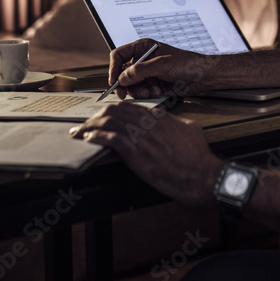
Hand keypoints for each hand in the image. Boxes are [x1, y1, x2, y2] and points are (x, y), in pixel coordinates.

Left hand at [70, 102, 223, 204]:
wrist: (199, 173)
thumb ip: (177, 123)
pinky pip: (109, 138)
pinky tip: (88, 138)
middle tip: (87, 123)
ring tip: (80, 131)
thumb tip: (173, 121)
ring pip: (108, 122)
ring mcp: (140, 136)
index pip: (130, 107)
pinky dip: (95, 137)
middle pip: (115, 111)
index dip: (114, 111)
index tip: (105, 116)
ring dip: (90, 126)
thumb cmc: (197, 156)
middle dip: (97, 116)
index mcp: (159, 117)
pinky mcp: (135, 152)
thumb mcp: (190, 129)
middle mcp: (147, 123)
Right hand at [109, 39, 216, 99]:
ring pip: (131, 85)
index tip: (113, 80)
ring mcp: (147, 73)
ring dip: (138, 90)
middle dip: (125, 84)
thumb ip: (140, 70)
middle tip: (124, 94)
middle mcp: (142, 60)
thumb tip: (121, 78)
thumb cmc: (186, 63)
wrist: (202, 76)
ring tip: (151, 91)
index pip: (118, 55)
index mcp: (142, 48)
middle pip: (122, 73)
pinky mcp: (153, 84)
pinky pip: (141, 91)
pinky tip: (158, 92)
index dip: (113, 67)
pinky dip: (147, 94)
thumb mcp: (161, 64)